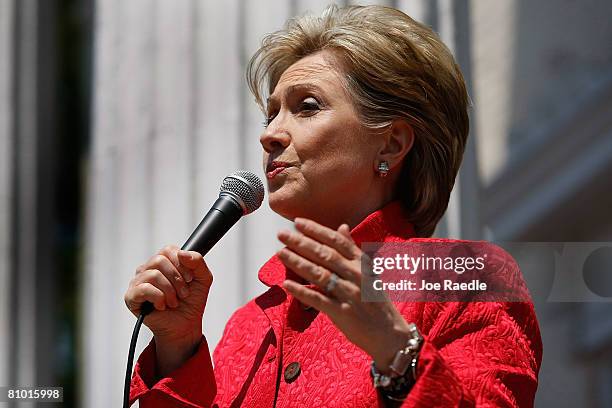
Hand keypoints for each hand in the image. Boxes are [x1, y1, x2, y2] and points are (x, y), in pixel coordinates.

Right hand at [124, 245, 212, 343]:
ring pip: (153, 274)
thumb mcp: (203, 278)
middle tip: (183, 294)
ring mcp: (138, 282)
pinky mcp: (131, 297)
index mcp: (164, 262)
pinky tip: (162, 306)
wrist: (186, 325)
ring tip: (174, 302)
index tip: (189, 279)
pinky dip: (159, 298)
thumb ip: (198, 262)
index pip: (168, 250)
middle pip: (159, 260)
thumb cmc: (192, 301)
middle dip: (176, 279)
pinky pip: (143, 289)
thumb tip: (182, 253)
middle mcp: (148, 269)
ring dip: (169, 291)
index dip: (181, 264)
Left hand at [277, 218, 412, 371]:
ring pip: (319, 274)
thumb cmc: (377, 301)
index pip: (337, 241)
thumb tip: (342, 226)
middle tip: (282, 234)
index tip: (298, 222)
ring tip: (280, 253)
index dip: (317, 230)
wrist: (390, 334)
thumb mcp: (369, 271)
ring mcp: (349, 294)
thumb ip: (353, 249)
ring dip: (298, 262)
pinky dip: (301, 291)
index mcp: (362, 263)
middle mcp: (356, 276)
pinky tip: (286, 284)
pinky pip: (318, 299)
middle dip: (301, 243)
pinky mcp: (342, 312)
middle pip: (325, 255)